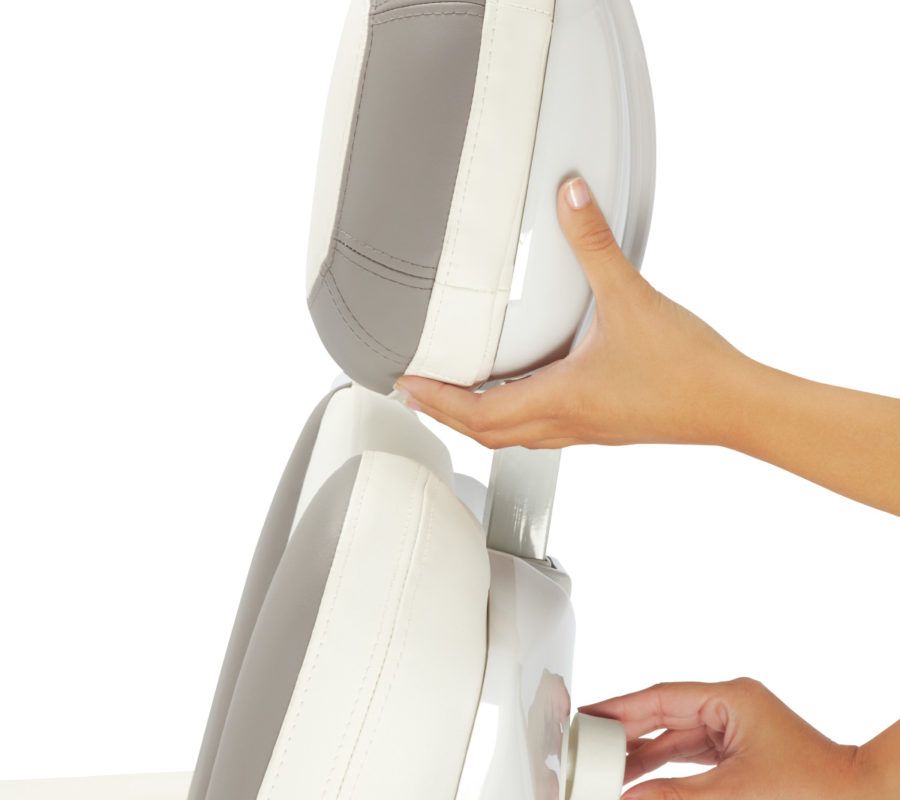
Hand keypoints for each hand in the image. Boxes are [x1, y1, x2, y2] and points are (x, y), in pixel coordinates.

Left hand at [395, 177, 749, 449]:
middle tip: (417, 392)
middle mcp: (567, 423)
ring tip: (454, 396)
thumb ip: (595, 244)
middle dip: (444, 414)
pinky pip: (543, 429)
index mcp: (562, 400)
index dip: (436, 399)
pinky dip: (514, 417)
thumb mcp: (632, 297)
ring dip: (476, 420)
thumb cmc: (689, 370)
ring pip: (513, 437)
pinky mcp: (603, 426)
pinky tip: (522, 392)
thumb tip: (571, 199)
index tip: (406, 383)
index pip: (477, 413)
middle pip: (486, 433)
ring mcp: (585, 430)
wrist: (734, 405)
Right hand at [579, 678, 869, 799]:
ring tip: (607, 770)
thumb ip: (673, 794)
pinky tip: (640, 780)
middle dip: (626, 734)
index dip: (619, 708)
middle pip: (663, 714)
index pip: (660, 698)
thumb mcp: (733, 793)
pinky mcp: (738, 752)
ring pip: (674, 737)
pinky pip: (689, 755)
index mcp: (730, 698)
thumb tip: (629, 797)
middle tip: (588, 747)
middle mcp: (729, 707)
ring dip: (642, 755)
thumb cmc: (815, 789)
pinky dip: (664, 768)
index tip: (588, 715)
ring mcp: (734, 729)